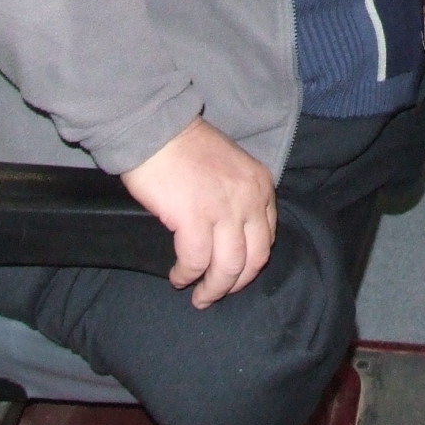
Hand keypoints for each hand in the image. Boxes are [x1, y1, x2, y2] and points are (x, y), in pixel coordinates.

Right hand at [120, 118, 277, 308]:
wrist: (157, 129)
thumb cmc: (186, 147)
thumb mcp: (231, 167)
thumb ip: (238, 196)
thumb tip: (232, 233)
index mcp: (261, 185)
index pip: (267, 237)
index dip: (251, 263)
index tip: (235, 274)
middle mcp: (250, 199)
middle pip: (253, 259)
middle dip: (235, 284)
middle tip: (216, 294)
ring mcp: (224, 210)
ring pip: (228, 268)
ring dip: (213, 289)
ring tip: (198, 295)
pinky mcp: (194, 218)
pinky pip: (196, 261)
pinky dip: (187, 274)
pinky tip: (179, 276)